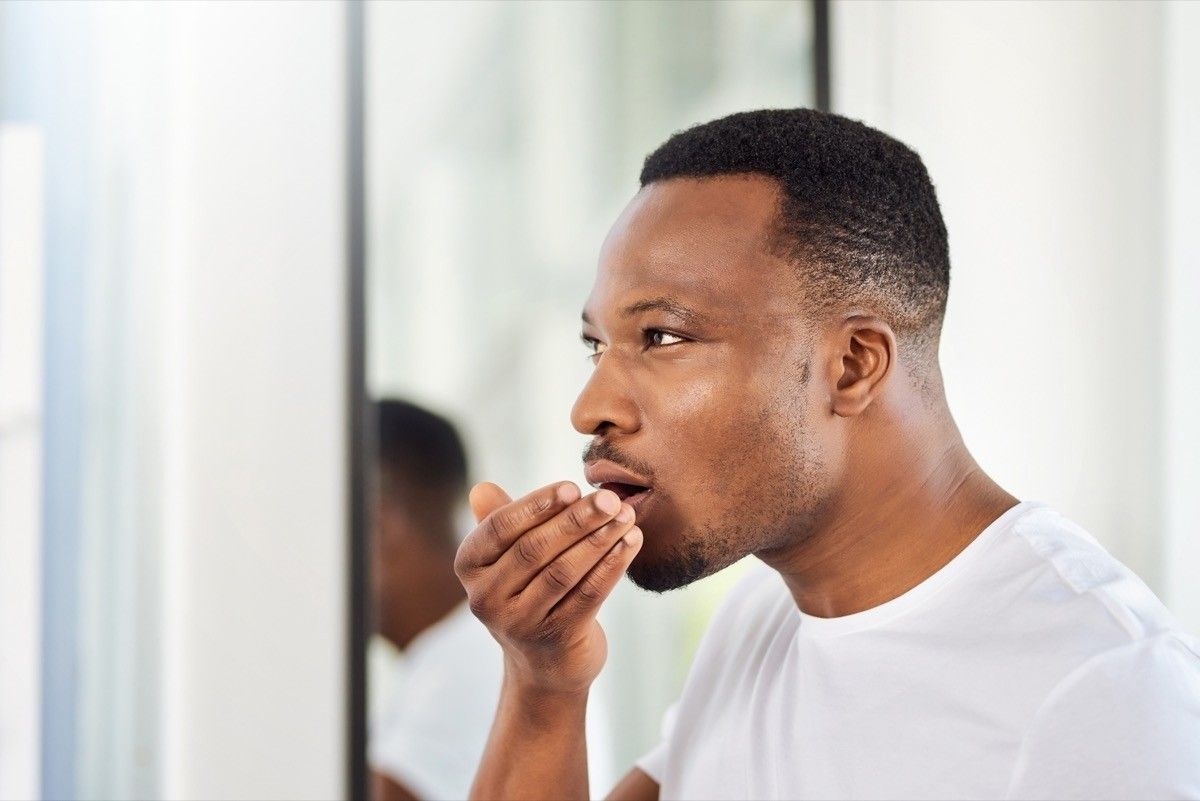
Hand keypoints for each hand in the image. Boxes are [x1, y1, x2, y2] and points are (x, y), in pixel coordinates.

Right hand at [454, 481, 642, 695]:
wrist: (544, 665)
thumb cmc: (526, 592)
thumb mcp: (506, 559)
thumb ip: (499, 521)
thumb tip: (481, 488)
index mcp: (469, 567)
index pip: (500, 527)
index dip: (538, 505)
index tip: (573, 488)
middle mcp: (486, 598)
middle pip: (534, 549)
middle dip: (577, 519)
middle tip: (610, 499)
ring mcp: (519, 623)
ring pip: (563, 571)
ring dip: (600, 539)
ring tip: (626, 516)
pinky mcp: (556, 639)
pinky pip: (588, 594)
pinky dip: (612, 565)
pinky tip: (630, 542)